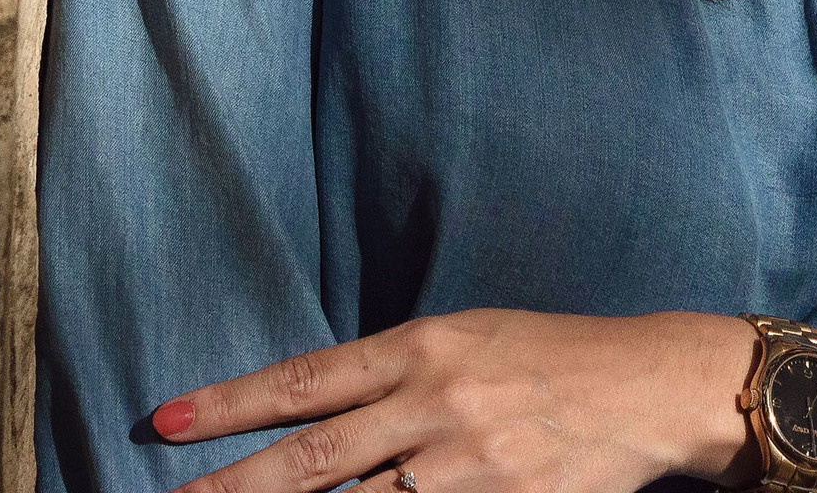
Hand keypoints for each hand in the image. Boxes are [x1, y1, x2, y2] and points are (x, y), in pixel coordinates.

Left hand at [150, 308, 757, 492]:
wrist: (652, 385)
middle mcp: (438, 404)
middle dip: (230, 490)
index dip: (230, 404)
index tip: (164, 423)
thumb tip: (309, 420)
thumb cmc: (554, 356)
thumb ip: (396, 377)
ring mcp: (471, 467)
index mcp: (427, 345)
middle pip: (310, 463)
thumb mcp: (471, 339)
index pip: (305, 381)